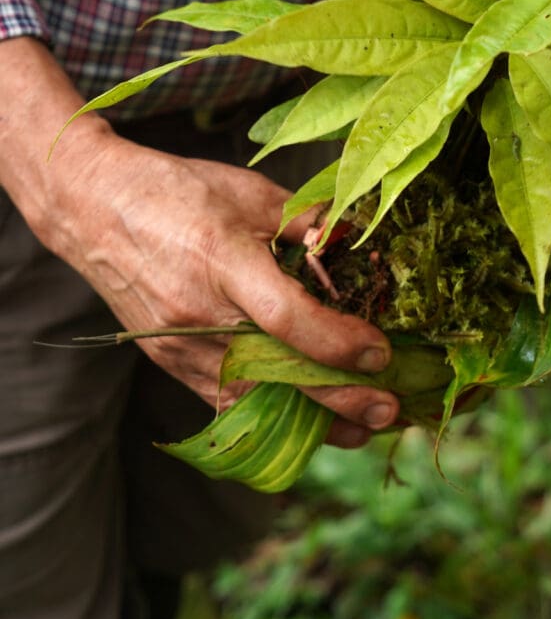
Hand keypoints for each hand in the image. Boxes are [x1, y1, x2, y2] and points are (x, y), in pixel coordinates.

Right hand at [0, 39, 398, 448]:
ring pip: (254, 402)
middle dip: (340, 401)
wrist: (93, 207)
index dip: (338, 342)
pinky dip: (269, 416)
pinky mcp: (169, 361)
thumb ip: (306, 224)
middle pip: (276, 376)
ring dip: (311, 421)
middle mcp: (197, 314)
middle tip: (389, 410)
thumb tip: (355, 247)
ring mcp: (177, 346)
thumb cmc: (175, 191)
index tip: (380, 352)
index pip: (287, 320)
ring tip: (360, 427)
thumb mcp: (250, 192)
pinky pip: (224, 403)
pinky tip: (306, 422)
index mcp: (221, 261)